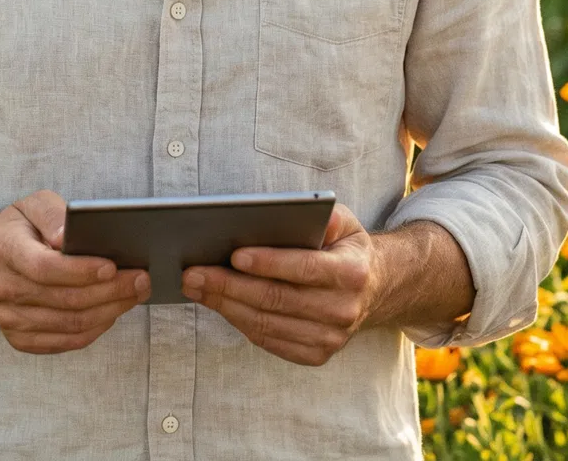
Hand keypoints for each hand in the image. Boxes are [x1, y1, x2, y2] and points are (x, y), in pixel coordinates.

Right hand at [0, 190, 149, 353]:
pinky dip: (95, 329)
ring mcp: (9, 318)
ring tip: (135, 294)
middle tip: (141, 280)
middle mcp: (2, 288)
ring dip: (109, 311)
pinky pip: (66, 341)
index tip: (112, 266)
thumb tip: (68, 236)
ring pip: (70, 324)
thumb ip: (52, 214)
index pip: (45, 268)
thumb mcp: (33, 205)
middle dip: (109, 292)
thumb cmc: (21, 229)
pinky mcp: (20, 338)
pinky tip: (113, 312)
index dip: (81, 271)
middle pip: (64, 300)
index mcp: (4, 250)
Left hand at [181, 202, 376, 365]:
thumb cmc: (345, 249)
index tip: (234, 255)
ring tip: (195, 288)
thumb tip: (292, 212)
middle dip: (229, 285)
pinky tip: (218, 304)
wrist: (373, 288)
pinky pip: (268, 340)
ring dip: (225, 306)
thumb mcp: (344, 223)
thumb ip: (323, 216)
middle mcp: (344, 310)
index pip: (304, 268)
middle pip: (276, 299)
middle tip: (194, 273)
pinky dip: (239, 322)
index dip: (268, 263)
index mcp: (352, 273)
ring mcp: (330, 338)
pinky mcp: (316, 354)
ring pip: (266, 323)